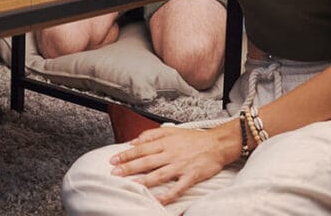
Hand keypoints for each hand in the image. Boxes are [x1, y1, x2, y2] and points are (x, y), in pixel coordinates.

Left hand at [109, 125, 228, 205]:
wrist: (217, 143)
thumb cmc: (194, 139)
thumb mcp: (171, 130)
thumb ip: (151, 134)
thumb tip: (134, 140)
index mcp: (164, 143)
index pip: (141, 148)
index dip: (126, 154)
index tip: (113, 159)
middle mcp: (170, 154)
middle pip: (146, 161)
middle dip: (129, 167)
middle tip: (115, 173)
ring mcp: (180, 166)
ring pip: (159, 174)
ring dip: (144, 180)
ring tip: (131, 185)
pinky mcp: (191, 176)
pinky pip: (178, 187)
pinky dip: (169, 195)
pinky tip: (159, 200)